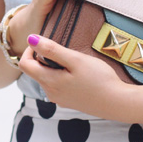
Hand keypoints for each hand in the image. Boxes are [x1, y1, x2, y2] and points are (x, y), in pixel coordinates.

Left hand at [19, 34, 142, 121]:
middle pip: (36, 71)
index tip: (43, 41)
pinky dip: (62, 75)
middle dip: (43, 57)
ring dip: (53, 66)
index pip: (25, 65)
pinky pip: (57, 85)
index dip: (30, 50)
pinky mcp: (69, 102)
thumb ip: (52, 50)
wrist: (117, 102)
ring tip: (73, 60)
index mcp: (49, 82)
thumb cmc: (99, 79)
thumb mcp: (75, 60)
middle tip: (63, 48)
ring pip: (47, 78)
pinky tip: (78, 73)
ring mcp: (60, 99)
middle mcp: (50, 93)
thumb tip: (30, 39)